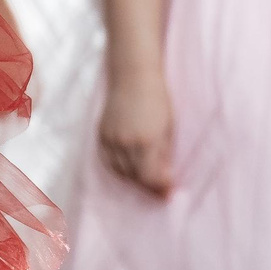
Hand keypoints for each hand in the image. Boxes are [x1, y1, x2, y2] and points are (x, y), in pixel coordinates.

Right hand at [97, 74, 175, 195]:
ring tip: (147, 179)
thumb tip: (165, 179)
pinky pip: (108, 161)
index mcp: (146, 140)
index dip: (160, 188)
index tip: (169, 192)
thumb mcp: (168, 129)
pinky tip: (130, 170)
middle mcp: (125, 142)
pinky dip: (119, 170)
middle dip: (149, 186)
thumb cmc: (157, 100)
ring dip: (134, 180)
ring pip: (120, 172)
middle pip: (135, 177)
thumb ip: (164, 155)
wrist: (133, 76)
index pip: (150, 177)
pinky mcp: (101, 134)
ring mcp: (110, 138)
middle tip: (161, 190)